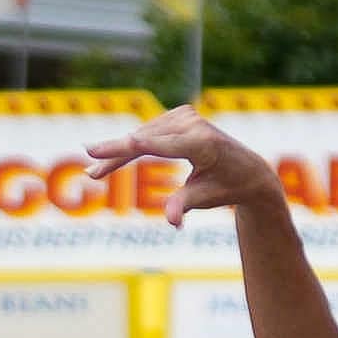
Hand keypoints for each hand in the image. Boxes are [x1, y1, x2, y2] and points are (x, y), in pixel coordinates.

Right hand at [82, 107, 287, 229]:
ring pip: (143, 135)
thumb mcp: (206, 198)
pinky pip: (150, 131)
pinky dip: (133, 145)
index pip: (154, 145)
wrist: (249, 170)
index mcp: (201, 143)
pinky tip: (117, 157)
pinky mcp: (181, 114)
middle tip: (89, 173)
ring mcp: (186, 116)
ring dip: (119, 152)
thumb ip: (185, 205)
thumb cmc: (227, 187)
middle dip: (114, 157)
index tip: (95, 151)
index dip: (122, 149)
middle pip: (142, 140)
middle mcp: (193, 124)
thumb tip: (173, 222)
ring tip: (96, 171)